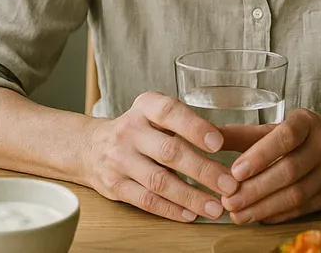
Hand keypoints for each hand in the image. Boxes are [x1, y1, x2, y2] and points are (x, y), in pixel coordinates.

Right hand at [81, 91, 241, 222]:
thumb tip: (231, 144)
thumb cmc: (137, 130)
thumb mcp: (154, 115)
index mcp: (145, 107)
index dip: (195, 127)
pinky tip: (191, 214)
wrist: (89, 147)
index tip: (219, 143)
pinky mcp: (115, 185)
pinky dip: (171, 209)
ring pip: (159, 181)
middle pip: (169, 152)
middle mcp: (129, 130)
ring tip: (216, 207)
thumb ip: (185, 125)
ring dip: (191, 197)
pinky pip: (146, 200)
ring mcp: (119, 159)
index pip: (170, 112)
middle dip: (203, 171)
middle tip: (230, 185)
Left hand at [220, 108, 320, 223]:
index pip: (285, 137)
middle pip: (288, 171)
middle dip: (255, 189)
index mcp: (308, 122)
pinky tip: (259, 217)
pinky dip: (278, 214)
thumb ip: (245, 134)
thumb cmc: (310, 135)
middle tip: (228, 201)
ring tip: (237, 214)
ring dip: (263, 207)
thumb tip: (208, 138)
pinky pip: (303, 208)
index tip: (235, 171)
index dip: (260, 155)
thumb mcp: (282, 126)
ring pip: (296, 194)